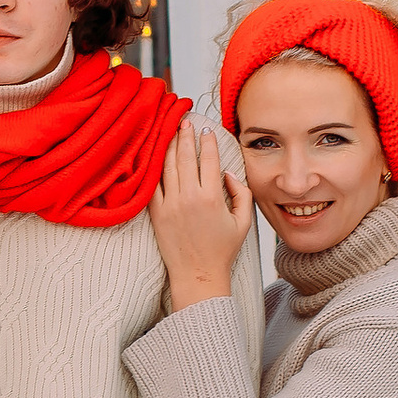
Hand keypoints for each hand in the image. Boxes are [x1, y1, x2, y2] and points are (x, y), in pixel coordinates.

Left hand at [148, 128, 251, 307]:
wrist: (197, 275)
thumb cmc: (222, 251)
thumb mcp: (243, 222)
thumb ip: (242, 193)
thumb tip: (228, 173)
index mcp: (211, 198)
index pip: (209, 160)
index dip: (208, 142)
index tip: (207, 130)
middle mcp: (188, 198)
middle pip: (185, 157)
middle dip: (186, 135)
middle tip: (185, 121)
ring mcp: (169, 205)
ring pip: (167, 166)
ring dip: (170, 146)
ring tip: (171, 132)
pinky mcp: (156, 213)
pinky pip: (153, 183)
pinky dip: (155, 166)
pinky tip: (157, 155)